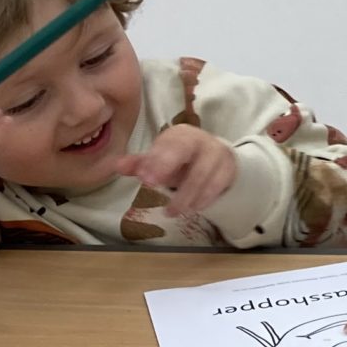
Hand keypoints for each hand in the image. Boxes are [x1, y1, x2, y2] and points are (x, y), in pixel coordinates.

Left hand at [115, 126, 240, 215]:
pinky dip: (203, 198)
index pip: (166, 144)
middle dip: (166, 166)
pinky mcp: (229, 169)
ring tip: (170, 211)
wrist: (218, 159)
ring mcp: (217, 153)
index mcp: (179, 135)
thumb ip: (141, 164)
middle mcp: (199, 139)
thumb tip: (117, 166)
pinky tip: (193, 208)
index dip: (155, 159)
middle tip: (149, 185)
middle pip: (184, 150)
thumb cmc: (183, 160)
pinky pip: (216, 185)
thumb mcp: (162, 161)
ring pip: (200, 173)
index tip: (143, 177)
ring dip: (184, 195)